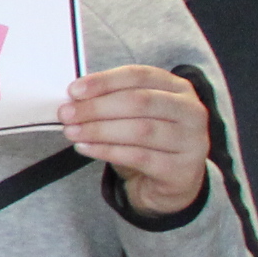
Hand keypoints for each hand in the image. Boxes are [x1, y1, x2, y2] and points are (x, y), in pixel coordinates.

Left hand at [63, 64, 208, 218]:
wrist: (171, 180)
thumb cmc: (149, 139)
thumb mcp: (137, 114)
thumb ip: (113, 100)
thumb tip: (74, 99)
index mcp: (178, 88)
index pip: (140, 76)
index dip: (104, 81)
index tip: (74, 90)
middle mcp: (190, 111)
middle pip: (140, 102)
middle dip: (97, 107)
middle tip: (66, 114)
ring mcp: (191, 141)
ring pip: (140, 130)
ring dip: (99, 130)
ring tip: (72, 132)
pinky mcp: (181, 168)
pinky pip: (139, 157)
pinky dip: (107, 151)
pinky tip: (85, 148)